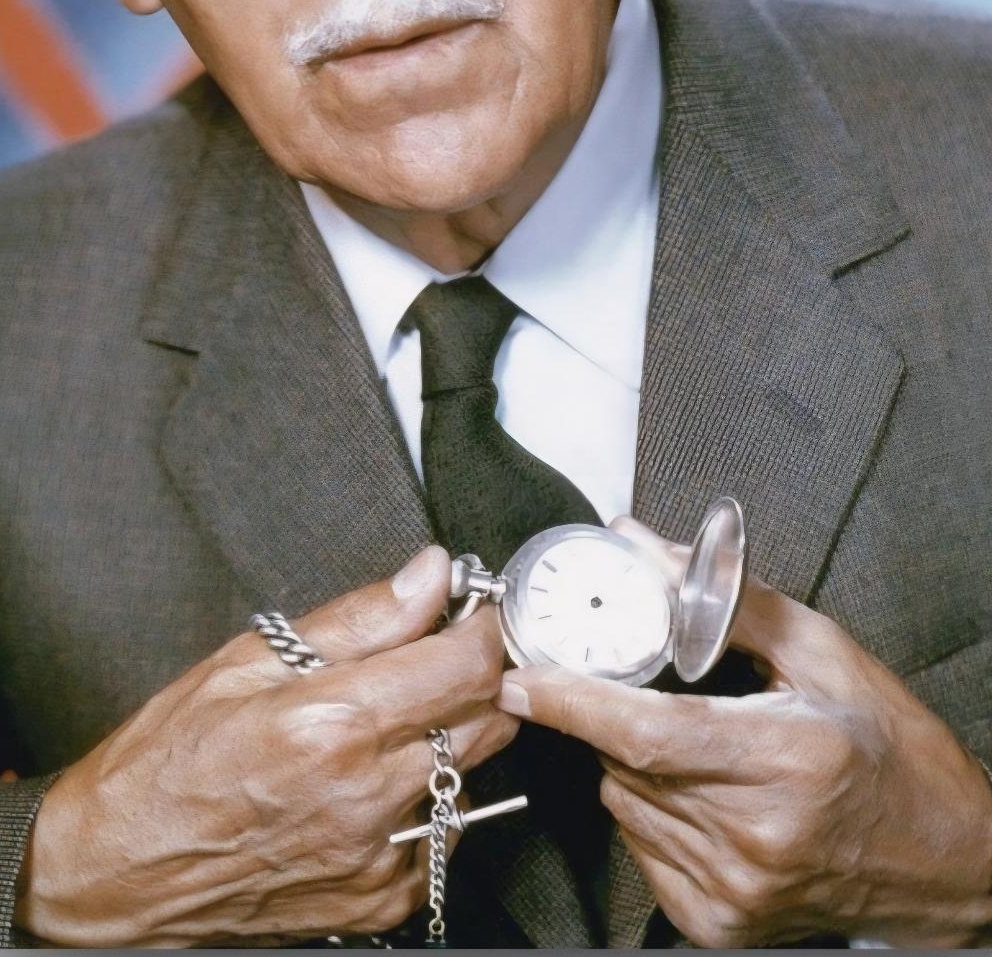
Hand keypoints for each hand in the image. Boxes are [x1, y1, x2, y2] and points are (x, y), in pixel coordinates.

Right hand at [16, 545, 516, 946]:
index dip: (484, 625)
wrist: (115, 871)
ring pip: (474, 774)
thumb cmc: (166, 760)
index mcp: (332, 726)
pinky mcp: (379, 901)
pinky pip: (445, 833)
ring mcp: (376, 858)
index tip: (472, 607)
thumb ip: (357, 618)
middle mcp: (365, 797)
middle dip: (476, 673)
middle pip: (488, 718)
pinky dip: (429, 796)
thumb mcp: (248, 659)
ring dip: (455, 733)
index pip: (468, 667)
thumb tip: (429, 574)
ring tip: (394, 715)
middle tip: (438, 649)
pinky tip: (378, 778)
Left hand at [498, 517, 991, 948]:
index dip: (574, 701)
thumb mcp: (823, 653)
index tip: (523, 676)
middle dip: (613, 714)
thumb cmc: (890, 749)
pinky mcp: (720, 924)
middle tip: (645, 686)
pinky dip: (653, 810)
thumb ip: (725, 598)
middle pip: (625, 762)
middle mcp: (755, 834)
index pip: (648, 732)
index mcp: (786, 758)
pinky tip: (707, 796)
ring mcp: (735, 889)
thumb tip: (640, 547)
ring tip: (703, 746)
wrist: (943, 862)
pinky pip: (642, 846)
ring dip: (637, 763)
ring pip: (624, 802)